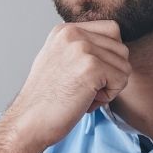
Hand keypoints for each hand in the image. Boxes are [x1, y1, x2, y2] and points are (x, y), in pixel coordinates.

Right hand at [2, 21, 130, 149]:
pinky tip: (86, 101)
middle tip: (84, 89)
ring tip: (83, 95)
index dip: (107, 58)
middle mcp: (73, 33)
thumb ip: (80, 48)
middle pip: (120, 48)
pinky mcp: (92, 67)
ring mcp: (82, 48)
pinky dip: (109, 96)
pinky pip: (121, 79)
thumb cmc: (45, 101)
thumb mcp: (58, 61)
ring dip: (110, 86)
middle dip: (110, 73)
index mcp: (65, 30)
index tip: (84, 75)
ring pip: (124, 65)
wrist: (28, 123)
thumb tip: (112, 45)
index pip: (111, 31)